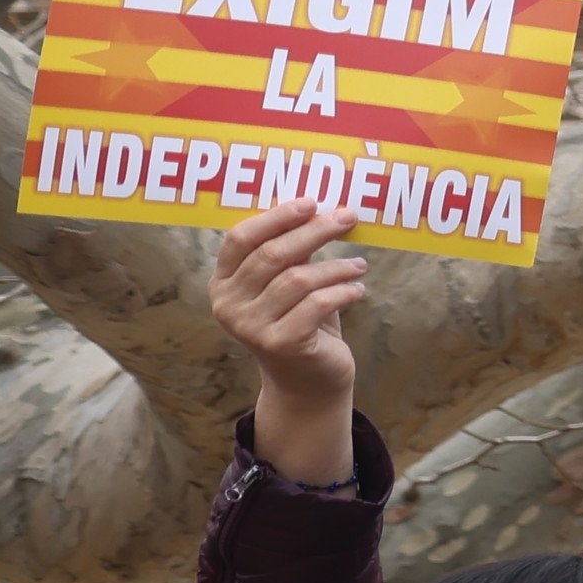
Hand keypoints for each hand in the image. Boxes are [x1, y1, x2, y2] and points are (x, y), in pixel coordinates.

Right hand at [210, 202, 364, 487]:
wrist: (308, 381)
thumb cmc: (302, 321)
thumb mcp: (290, 284)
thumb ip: (292, 252)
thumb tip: (320, 207)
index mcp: (223, 283)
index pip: (240, 238)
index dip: (276, 216)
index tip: (311, 201)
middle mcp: (228, 305)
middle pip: (272, 254)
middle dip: (314, 231)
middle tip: (348, 217)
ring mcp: (251, 327)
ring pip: (298, 279)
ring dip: (337, 266)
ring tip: (360, 265)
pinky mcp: (280, 344)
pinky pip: (317, 304)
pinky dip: (343, 290)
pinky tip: (358, 289)